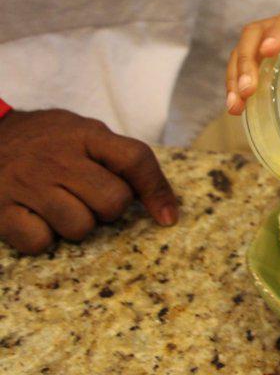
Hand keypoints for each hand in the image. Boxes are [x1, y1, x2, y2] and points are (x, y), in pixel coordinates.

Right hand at [0, 109, 177, 254]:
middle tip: (90, 200)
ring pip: (80, 227)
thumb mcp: (83, 132)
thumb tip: (165, 204)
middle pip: (113, 201)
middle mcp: (57, 158)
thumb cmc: (45, 141)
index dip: (158, 191)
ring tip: (61, 207)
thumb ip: (119, 157)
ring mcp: (26, 183)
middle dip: (110, 209)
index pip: (135, 159)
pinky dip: (42, 238)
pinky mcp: (0, 209)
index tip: (168, 217)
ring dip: (77, 225)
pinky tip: (35, 219)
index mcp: (84, 135)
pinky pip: (40, 242)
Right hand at [226, 8, 279, 114]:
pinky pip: (238, 65)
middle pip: (254, 36)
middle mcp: (278, 26)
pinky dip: (233, 84)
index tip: (271, 50)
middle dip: (247, 62)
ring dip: (234, 78)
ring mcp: (263, 40)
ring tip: (234, 107)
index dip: (277, 33)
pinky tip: (234, 108)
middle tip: (247, 91)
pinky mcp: (256, 56)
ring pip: (241, 52)